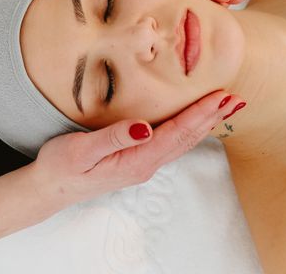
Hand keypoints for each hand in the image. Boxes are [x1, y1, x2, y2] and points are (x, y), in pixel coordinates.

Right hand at [29, 91, 246, 206]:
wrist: (48, 188)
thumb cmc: (61, 167)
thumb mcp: (82, 150)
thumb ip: (114, 137)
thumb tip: (144, 127)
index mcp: (137, 160)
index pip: (177, 133)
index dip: (201, 113)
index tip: (221, 96)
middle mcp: (146, 164)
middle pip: (187, 138)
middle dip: (212, 117)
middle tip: (236, 99)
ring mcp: (143, 164)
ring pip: (182, 141)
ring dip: (204, 123)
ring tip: (224, 107)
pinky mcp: (136, 159)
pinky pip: (171, 142)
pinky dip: (188, 127)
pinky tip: (194, 120)